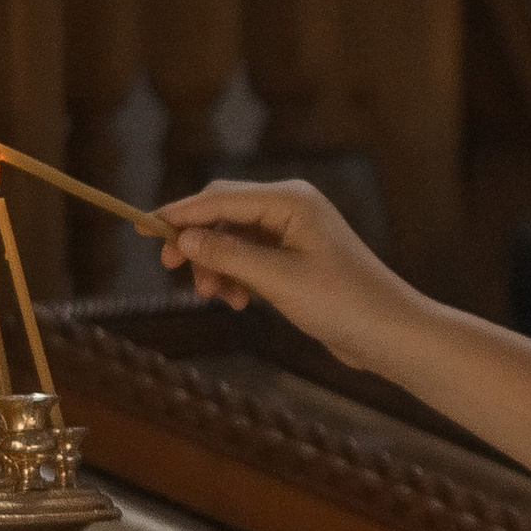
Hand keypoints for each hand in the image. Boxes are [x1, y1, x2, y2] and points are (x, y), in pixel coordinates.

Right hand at [157, 177, 412, 373]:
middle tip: (172, 272)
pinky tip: (239, 302)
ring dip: (217, 265)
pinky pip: (251, 257)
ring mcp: (294, 232)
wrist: (388, 332)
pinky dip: (237, 276)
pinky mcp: (297, 258)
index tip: (142, 227)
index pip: (219, 197)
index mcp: (290, 200)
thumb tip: (183, 238)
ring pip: (234, 239)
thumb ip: (227, 255)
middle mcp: (291, 207)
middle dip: (197, 243)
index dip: (179, 213)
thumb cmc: (341, 302)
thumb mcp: (276, 280)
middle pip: (223, 213)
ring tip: (215, 296)